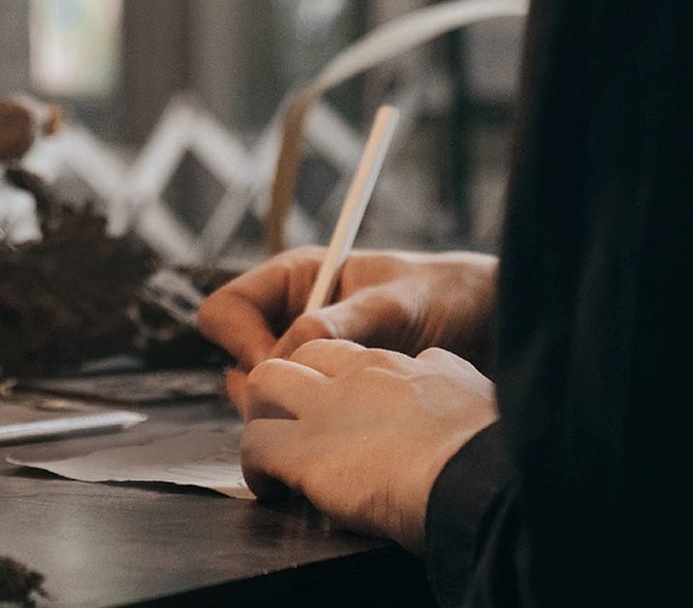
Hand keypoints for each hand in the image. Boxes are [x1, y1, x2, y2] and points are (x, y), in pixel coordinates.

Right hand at [200, 248, 496, 411]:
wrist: (498, 330)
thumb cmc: (445, 298)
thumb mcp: (392, 305)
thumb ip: (335, 323)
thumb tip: (282, 355)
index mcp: (295, 282)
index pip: (227, 310)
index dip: (242, 342)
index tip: (277, 369)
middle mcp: (292, 320)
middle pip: (236, 361)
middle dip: (260, 388)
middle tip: (306, 410)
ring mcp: (309, 361)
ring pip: (261, 396)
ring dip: (287, 414)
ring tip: (335, 427)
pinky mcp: (330, 399)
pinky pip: (295, 420)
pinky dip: (310, 433)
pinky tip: (349, 442)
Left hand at [241, 339, 497, 550]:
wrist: (478, 478)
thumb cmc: (487, 446)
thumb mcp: (469, 388)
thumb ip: (444, 377)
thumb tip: (436, 370)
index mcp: (395, 364)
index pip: (344, 355)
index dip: (332, 378)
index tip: (339, 409)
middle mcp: (353, 375)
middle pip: (296, 356)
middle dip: (286, 385)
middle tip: (293, 426)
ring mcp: (323, 409)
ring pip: (261, 383)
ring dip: (262, 415)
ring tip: (271, 453)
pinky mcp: (303, 451)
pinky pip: (255, 445)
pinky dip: (254, 466)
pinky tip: (269, 487)